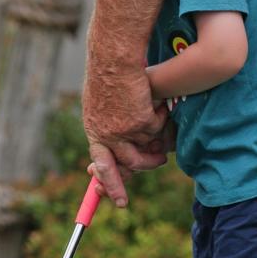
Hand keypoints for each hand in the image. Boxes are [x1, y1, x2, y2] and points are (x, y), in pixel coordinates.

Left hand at [83, 62, 169, 206]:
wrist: (114, 56)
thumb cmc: (110, 72)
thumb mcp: (103, 102)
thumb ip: (111, 124)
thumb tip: (125, 152)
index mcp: (94, 128)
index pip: (102, 163)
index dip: (111, 183)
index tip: (120, 201)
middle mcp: (105, 134)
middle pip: (122, 167)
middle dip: (139, 172)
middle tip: (158, 164)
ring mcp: (121, 130)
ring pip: (145, 148)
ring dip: (156, 137)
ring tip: (161, 117)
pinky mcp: (138, 122)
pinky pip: (157, 128)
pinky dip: (161, 114)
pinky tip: (157, 99)